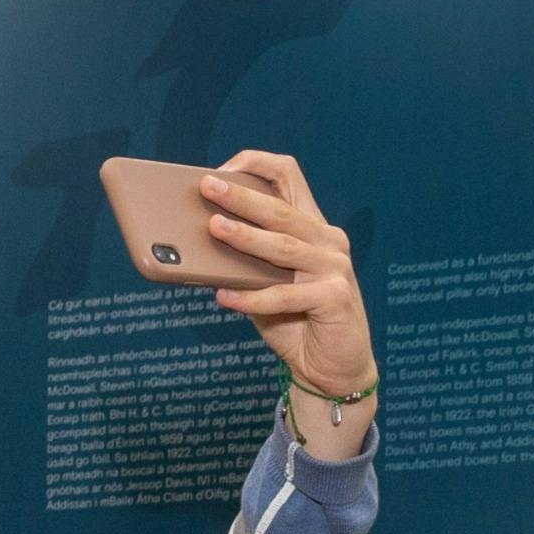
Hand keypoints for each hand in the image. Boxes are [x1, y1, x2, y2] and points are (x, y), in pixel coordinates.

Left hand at [198, 151, 373, 412]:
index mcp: (312, 227)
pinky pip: (285, 295)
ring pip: (283, 246)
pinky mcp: (335, 297)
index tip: (222, 170)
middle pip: (281, 209)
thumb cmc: (295, 321)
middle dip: (241, 196)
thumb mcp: (265, 285)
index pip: (289, 177)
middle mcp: (327, 240)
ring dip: (245, 237)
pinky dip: (253, 298)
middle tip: (207, 187)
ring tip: (214, 228)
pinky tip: (225, 297)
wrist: (333, 369)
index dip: (256, 165)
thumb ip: (243, 263)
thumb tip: (198, 246)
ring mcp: (335, 267)